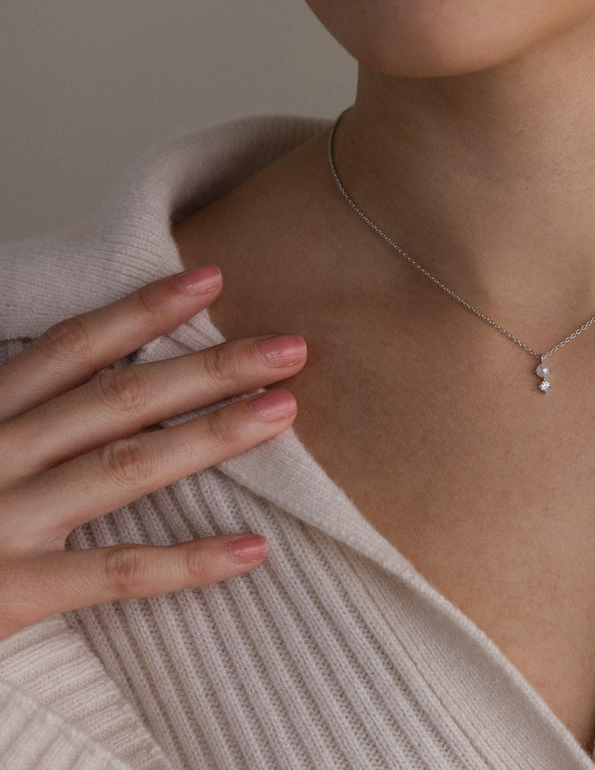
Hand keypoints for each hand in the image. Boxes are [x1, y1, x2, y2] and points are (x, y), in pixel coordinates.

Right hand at [0, 266, 305, 640]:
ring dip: (211, 436)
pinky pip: (113, 573)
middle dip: (210, 368)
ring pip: (125, 467)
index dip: (146, 310)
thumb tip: (104, 365)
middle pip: (120, 398)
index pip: (76, 347)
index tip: (212, 279)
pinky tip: (252, 549)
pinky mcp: (11, 592)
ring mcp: (5, 520)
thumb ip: (23, 405)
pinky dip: (185, 563)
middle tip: (289, 348)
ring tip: (283, 411)